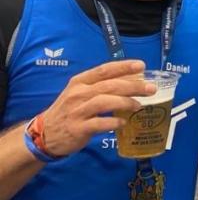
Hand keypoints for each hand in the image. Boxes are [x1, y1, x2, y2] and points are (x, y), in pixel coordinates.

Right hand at [38, 60, 153, 156]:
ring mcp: (77, 111)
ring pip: (105, 101)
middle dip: (133, 85)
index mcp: (80, 82)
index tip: (141, 65)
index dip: (123, 67)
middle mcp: (78, 93)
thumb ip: (102, 87)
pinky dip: (114, 122)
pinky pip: (99, 123)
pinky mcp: (78, 128)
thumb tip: (133, 81)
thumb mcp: (80, 93)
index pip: (104, 70)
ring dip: (125, 102)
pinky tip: (123, 122)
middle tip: (151, 89)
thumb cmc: (70, 110)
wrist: (44, 133)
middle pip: (109, 85)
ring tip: (138, 106)